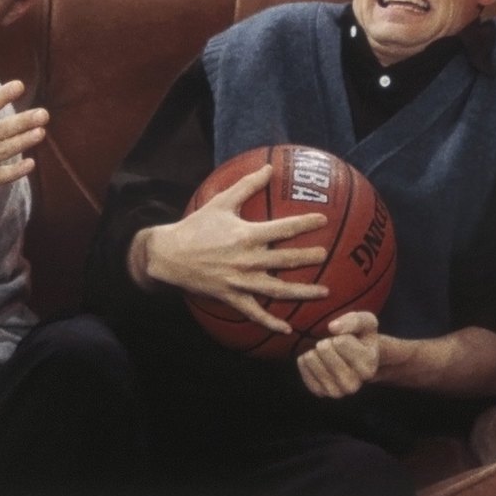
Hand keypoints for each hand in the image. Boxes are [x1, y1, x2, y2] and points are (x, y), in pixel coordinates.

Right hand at [132, 162, 329, 336]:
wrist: (169, 255)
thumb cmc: (196, 226)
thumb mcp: (222, 202)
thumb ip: (248, 185)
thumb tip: (269, 167)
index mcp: (247, 235)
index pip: (284, 228)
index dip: (305, 223)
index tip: (323, 220)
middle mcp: (247, 259)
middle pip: (286, 260)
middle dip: (309, 257)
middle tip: (327, 255)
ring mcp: (240, 281)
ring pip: (277, 289)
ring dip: (302, 292)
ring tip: (324, 292)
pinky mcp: (231, 296)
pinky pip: (254, 313)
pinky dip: (270, 322)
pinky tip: (288, 328)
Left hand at [296, 310, 386, 398]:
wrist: (359, 358)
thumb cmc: (362, 337)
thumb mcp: (367, 322)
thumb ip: (354, 321)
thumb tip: (332, 327)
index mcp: (367, 368)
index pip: (340, 342)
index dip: (341, 335)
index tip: (348, 339)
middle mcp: (353, 385)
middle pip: (324, 349)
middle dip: (327, 341)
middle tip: (335, 345)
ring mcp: (336, 392)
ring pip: (311, 359)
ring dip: (315, 350)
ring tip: (326, 352)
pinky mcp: (320, 392)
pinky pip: (303, 368)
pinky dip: (305, 359)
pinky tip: (316, 358)